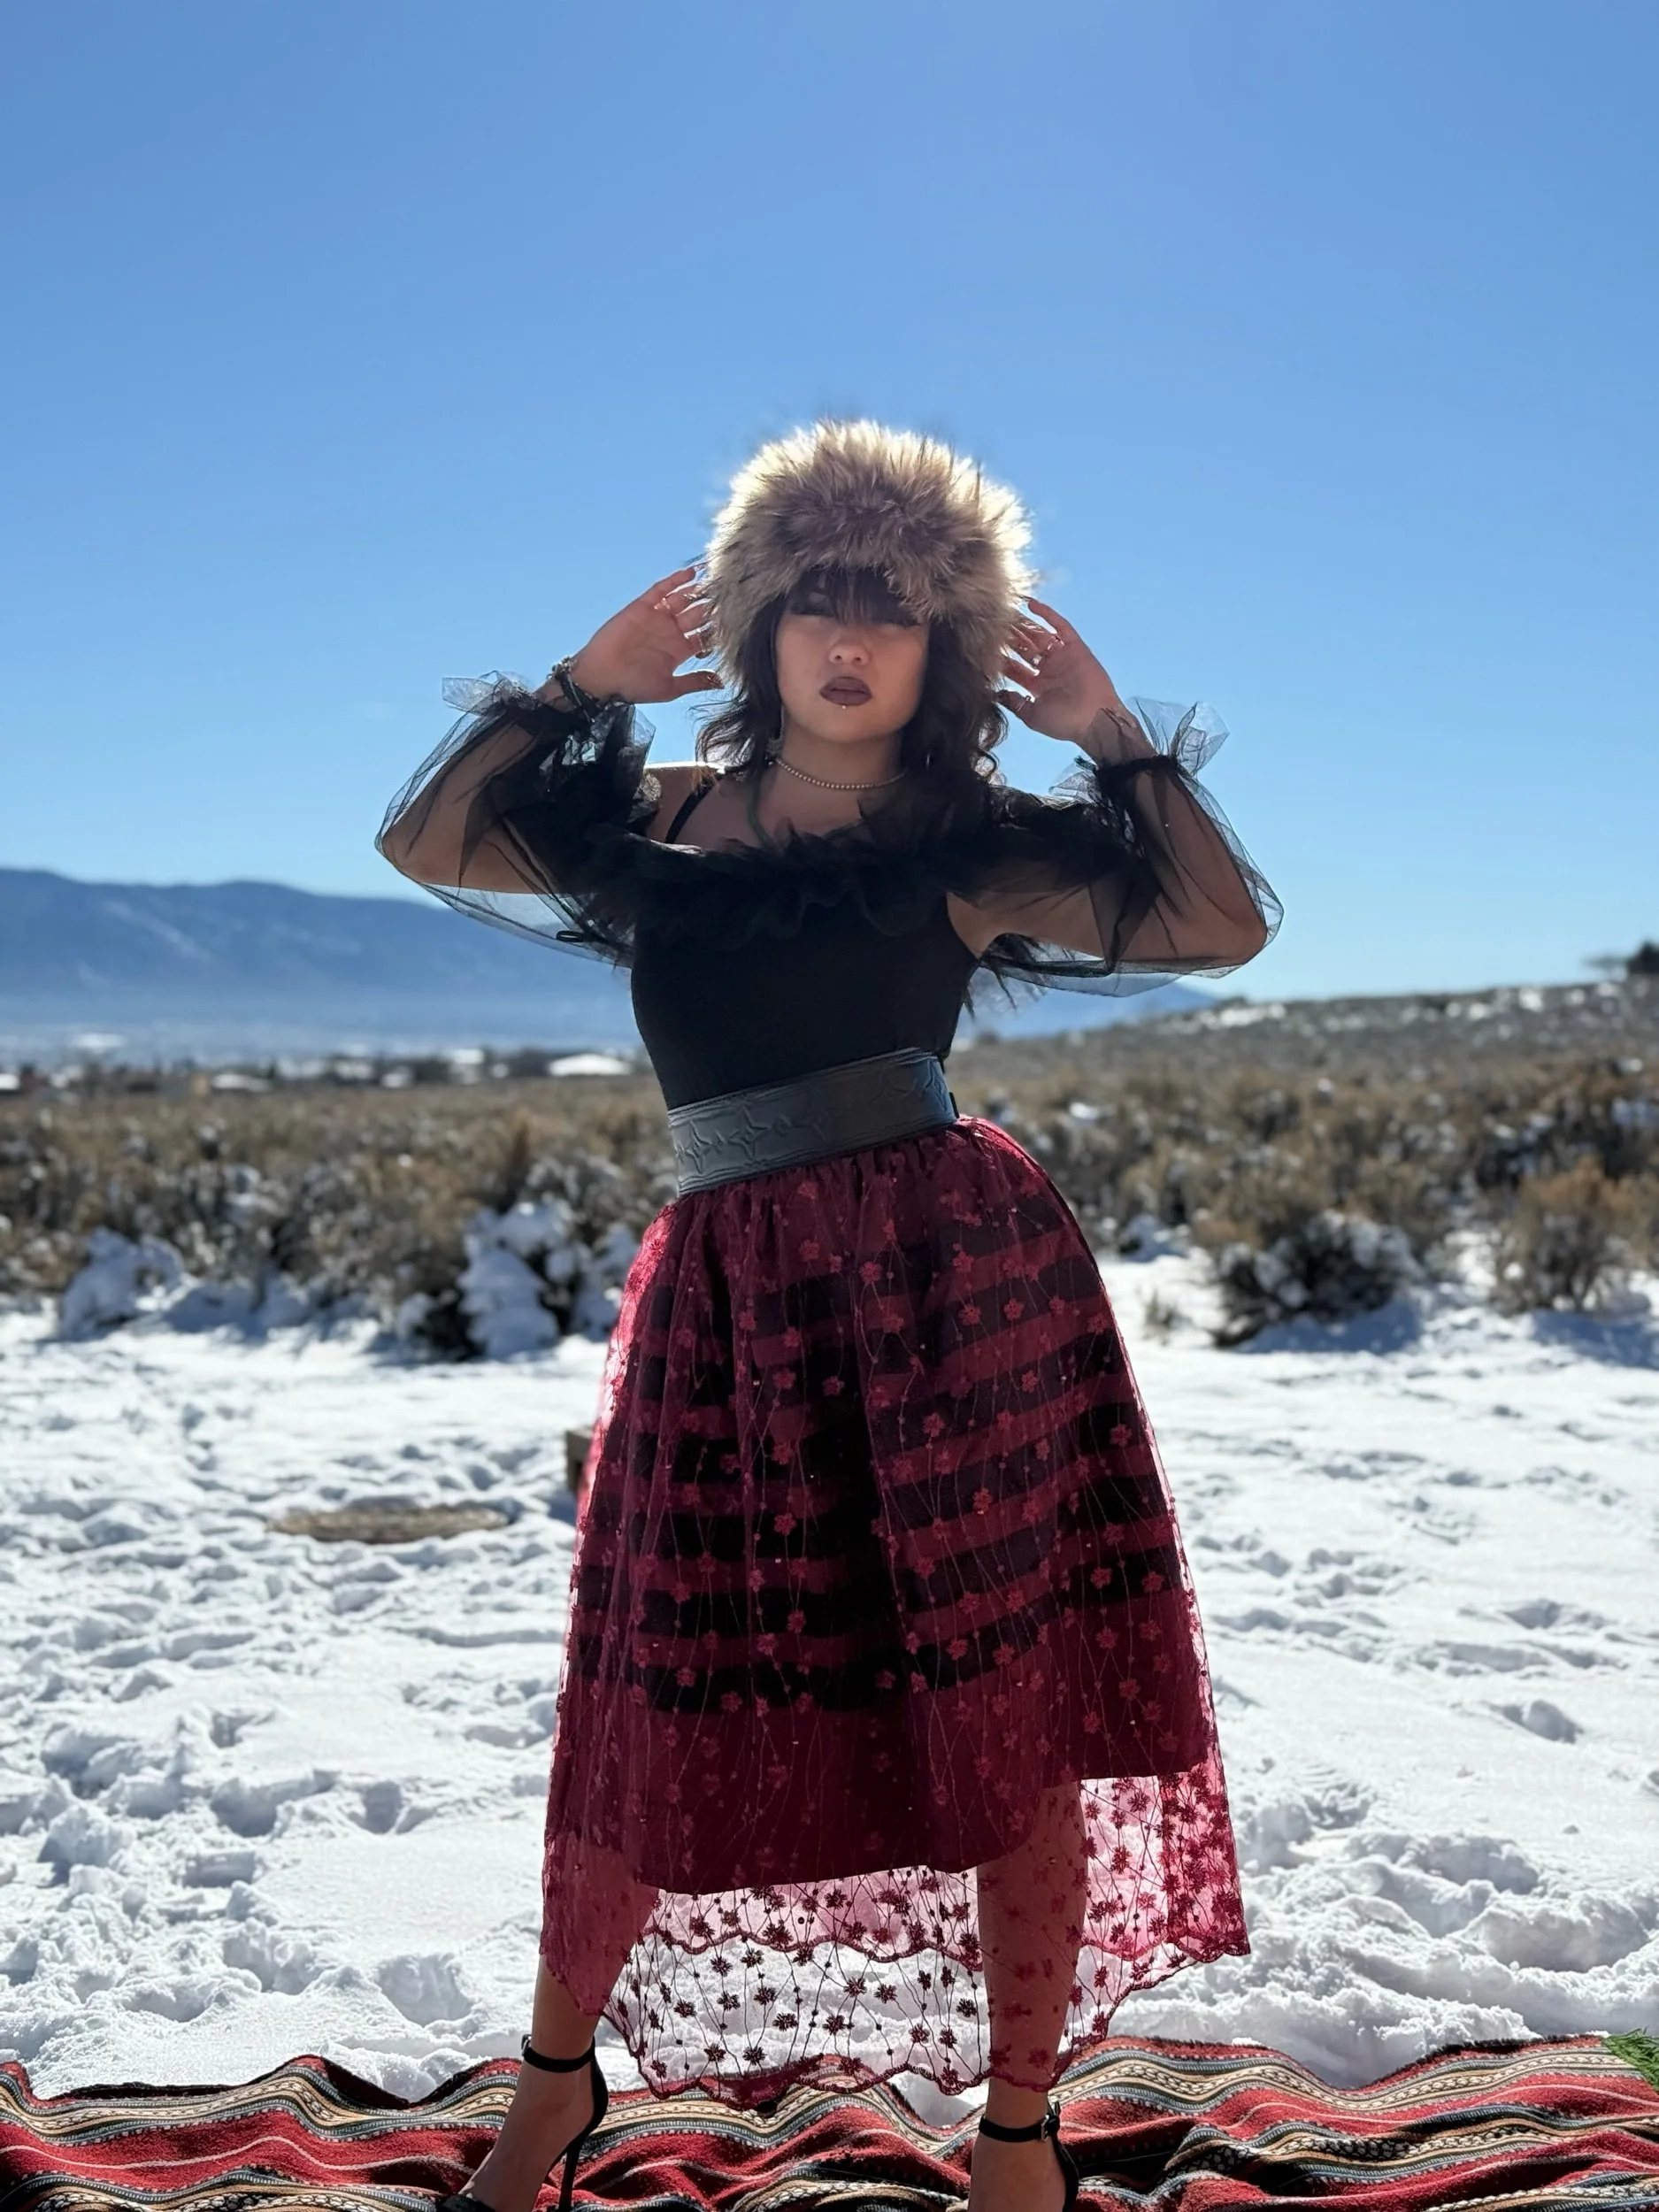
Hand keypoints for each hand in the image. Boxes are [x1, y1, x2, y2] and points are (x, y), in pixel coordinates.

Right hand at [563, 568, 722, 704]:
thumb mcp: (670, 688)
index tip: (740, 620)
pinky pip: (660, 590)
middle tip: (732, 594)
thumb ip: (695, 681)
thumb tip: (722, 681)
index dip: (720, 628)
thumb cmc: (633, 687)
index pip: (705, 635)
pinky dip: (675, 581)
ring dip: (699, 590)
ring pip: (683, 599)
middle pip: (698, 614)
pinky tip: (692, 573)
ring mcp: (657, 617)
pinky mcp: (641, 607)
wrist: (601, 678)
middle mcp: (671, 631)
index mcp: (680, 650)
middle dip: (714, 606)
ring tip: (717, 579)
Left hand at [996, 597, 1130, 748]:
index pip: (1015, 667)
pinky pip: (1060, 626)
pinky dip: (1047, 614)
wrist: (1094, 719)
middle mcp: (1048, 669)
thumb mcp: (1032, 716)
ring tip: (1006, 611)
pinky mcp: (1075, 647)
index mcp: (1038, 685)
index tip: (983, 647)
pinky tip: (1030, 604)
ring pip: (1038, 634)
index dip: (1000, 658)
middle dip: (1009, 637)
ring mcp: (1062, 656)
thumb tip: (995, 694)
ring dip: (1023, 624)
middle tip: (992, 623)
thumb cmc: (1065, 722)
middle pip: (1025, 648)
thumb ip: (1014, 703)